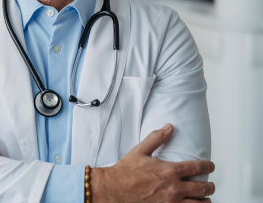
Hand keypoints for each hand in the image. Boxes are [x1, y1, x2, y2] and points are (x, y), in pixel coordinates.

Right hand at [91, 124, 214, 202]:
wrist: (113, 190)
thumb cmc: (125, 172)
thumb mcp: (140, 151)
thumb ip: (156, 138)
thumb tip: (168, 128)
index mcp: (169, 171)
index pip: (197, 168)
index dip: (208, 166)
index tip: (210, 166)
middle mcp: (174, 188)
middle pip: (203, 188)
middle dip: (210, 186)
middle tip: (210, 185)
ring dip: (204, 200)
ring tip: (204, 198)